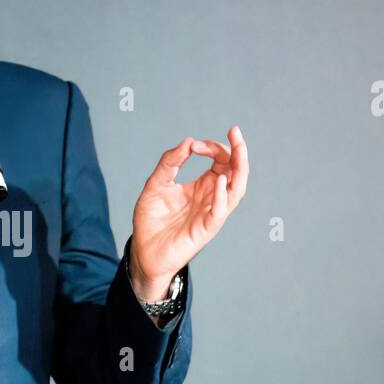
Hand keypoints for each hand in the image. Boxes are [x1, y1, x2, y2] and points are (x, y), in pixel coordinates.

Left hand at [129, 124, 248, 297]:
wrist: (143, 252)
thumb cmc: (151, 221)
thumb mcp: (155, 184)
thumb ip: (169, 163)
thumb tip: (187, 142)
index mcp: (201, 187)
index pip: (220, 161)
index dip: (211, 147)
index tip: (194, 145)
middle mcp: (211, 198)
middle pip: (235, 171)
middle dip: (237, 150)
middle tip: (235, 131)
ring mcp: (210, 213)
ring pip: (236, 190)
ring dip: (239, 169)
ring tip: (238, 149)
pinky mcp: (205, 229)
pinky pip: (220, 212)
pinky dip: (222, 196)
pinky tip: (219, 180)